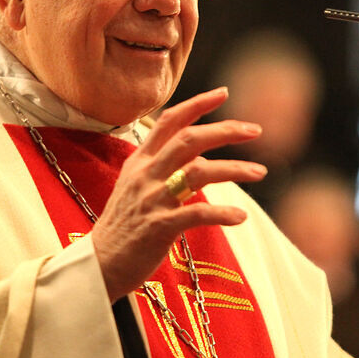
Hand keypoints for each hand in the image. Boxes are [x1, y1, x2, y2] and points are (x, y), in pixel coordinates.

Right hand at [91, 88, 267, 300]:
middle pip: (190, 139)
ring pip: (199, 172)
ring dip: (234, 169)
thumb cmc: (123, 226)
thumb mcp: (135, 187)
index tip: (223, 93)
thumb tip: (198, 158)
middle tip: (255, 130)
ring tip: (259, 172)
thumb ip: (163, 167)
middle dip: (225, 130)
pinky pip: (198, 214)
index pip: (169, 121)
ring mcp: (152, 199)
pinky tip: (240, 216)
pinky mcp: (159, 227)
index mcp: (140, 161)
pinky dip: (223, 213)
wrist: (99, 264)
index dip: (198, 104)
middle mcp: (146, 174)